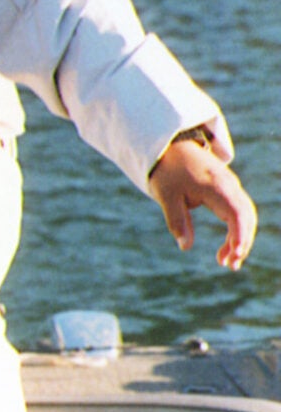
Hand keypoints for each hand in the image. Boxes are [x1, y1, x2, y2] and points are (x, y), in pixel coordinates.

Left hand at [149, 138, 256, 270]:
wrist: (170, 145)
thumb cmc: (167, 169)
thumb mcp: (166, 195)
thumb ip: (177, 221)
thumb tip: (184, 247)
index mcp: (216, 186)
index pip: (237, 214)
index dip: (240, 236)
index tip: (235, 254)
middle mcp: (229, 185)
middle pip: (246, 217)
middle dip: (242, 243)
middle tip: (229, 265)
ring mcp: (230, 186)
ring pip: (245, 216)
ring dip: (239, 238)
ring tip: (224, 261)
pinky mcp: (227, 189)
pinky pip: (238, 212)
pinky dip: (236, 230)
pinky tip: (226, 246)